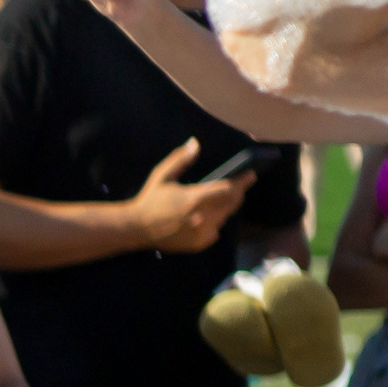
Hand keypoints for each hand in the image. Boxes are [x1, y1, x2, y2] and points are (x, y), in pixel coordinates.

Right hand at [126, 140, 251, 253]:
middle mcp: (201, 217)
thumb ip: (180, 159)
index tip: (251, 174)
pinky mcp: (199, 243)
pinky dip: (215, 222)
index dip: (242, 181)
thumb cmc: (150, 199)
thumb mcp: (162, 176)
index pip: (228, 189)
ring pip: (224, 216)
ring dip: (224, 207)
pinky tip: (205, 217)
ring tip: (220, 200)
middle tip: (238, 185)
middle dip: (237, 193)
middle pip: (231, 203)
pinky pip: (216, 230)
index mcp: (194, 199)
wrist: (135, 229)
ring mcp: (201, 232)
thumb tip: (195, 142)